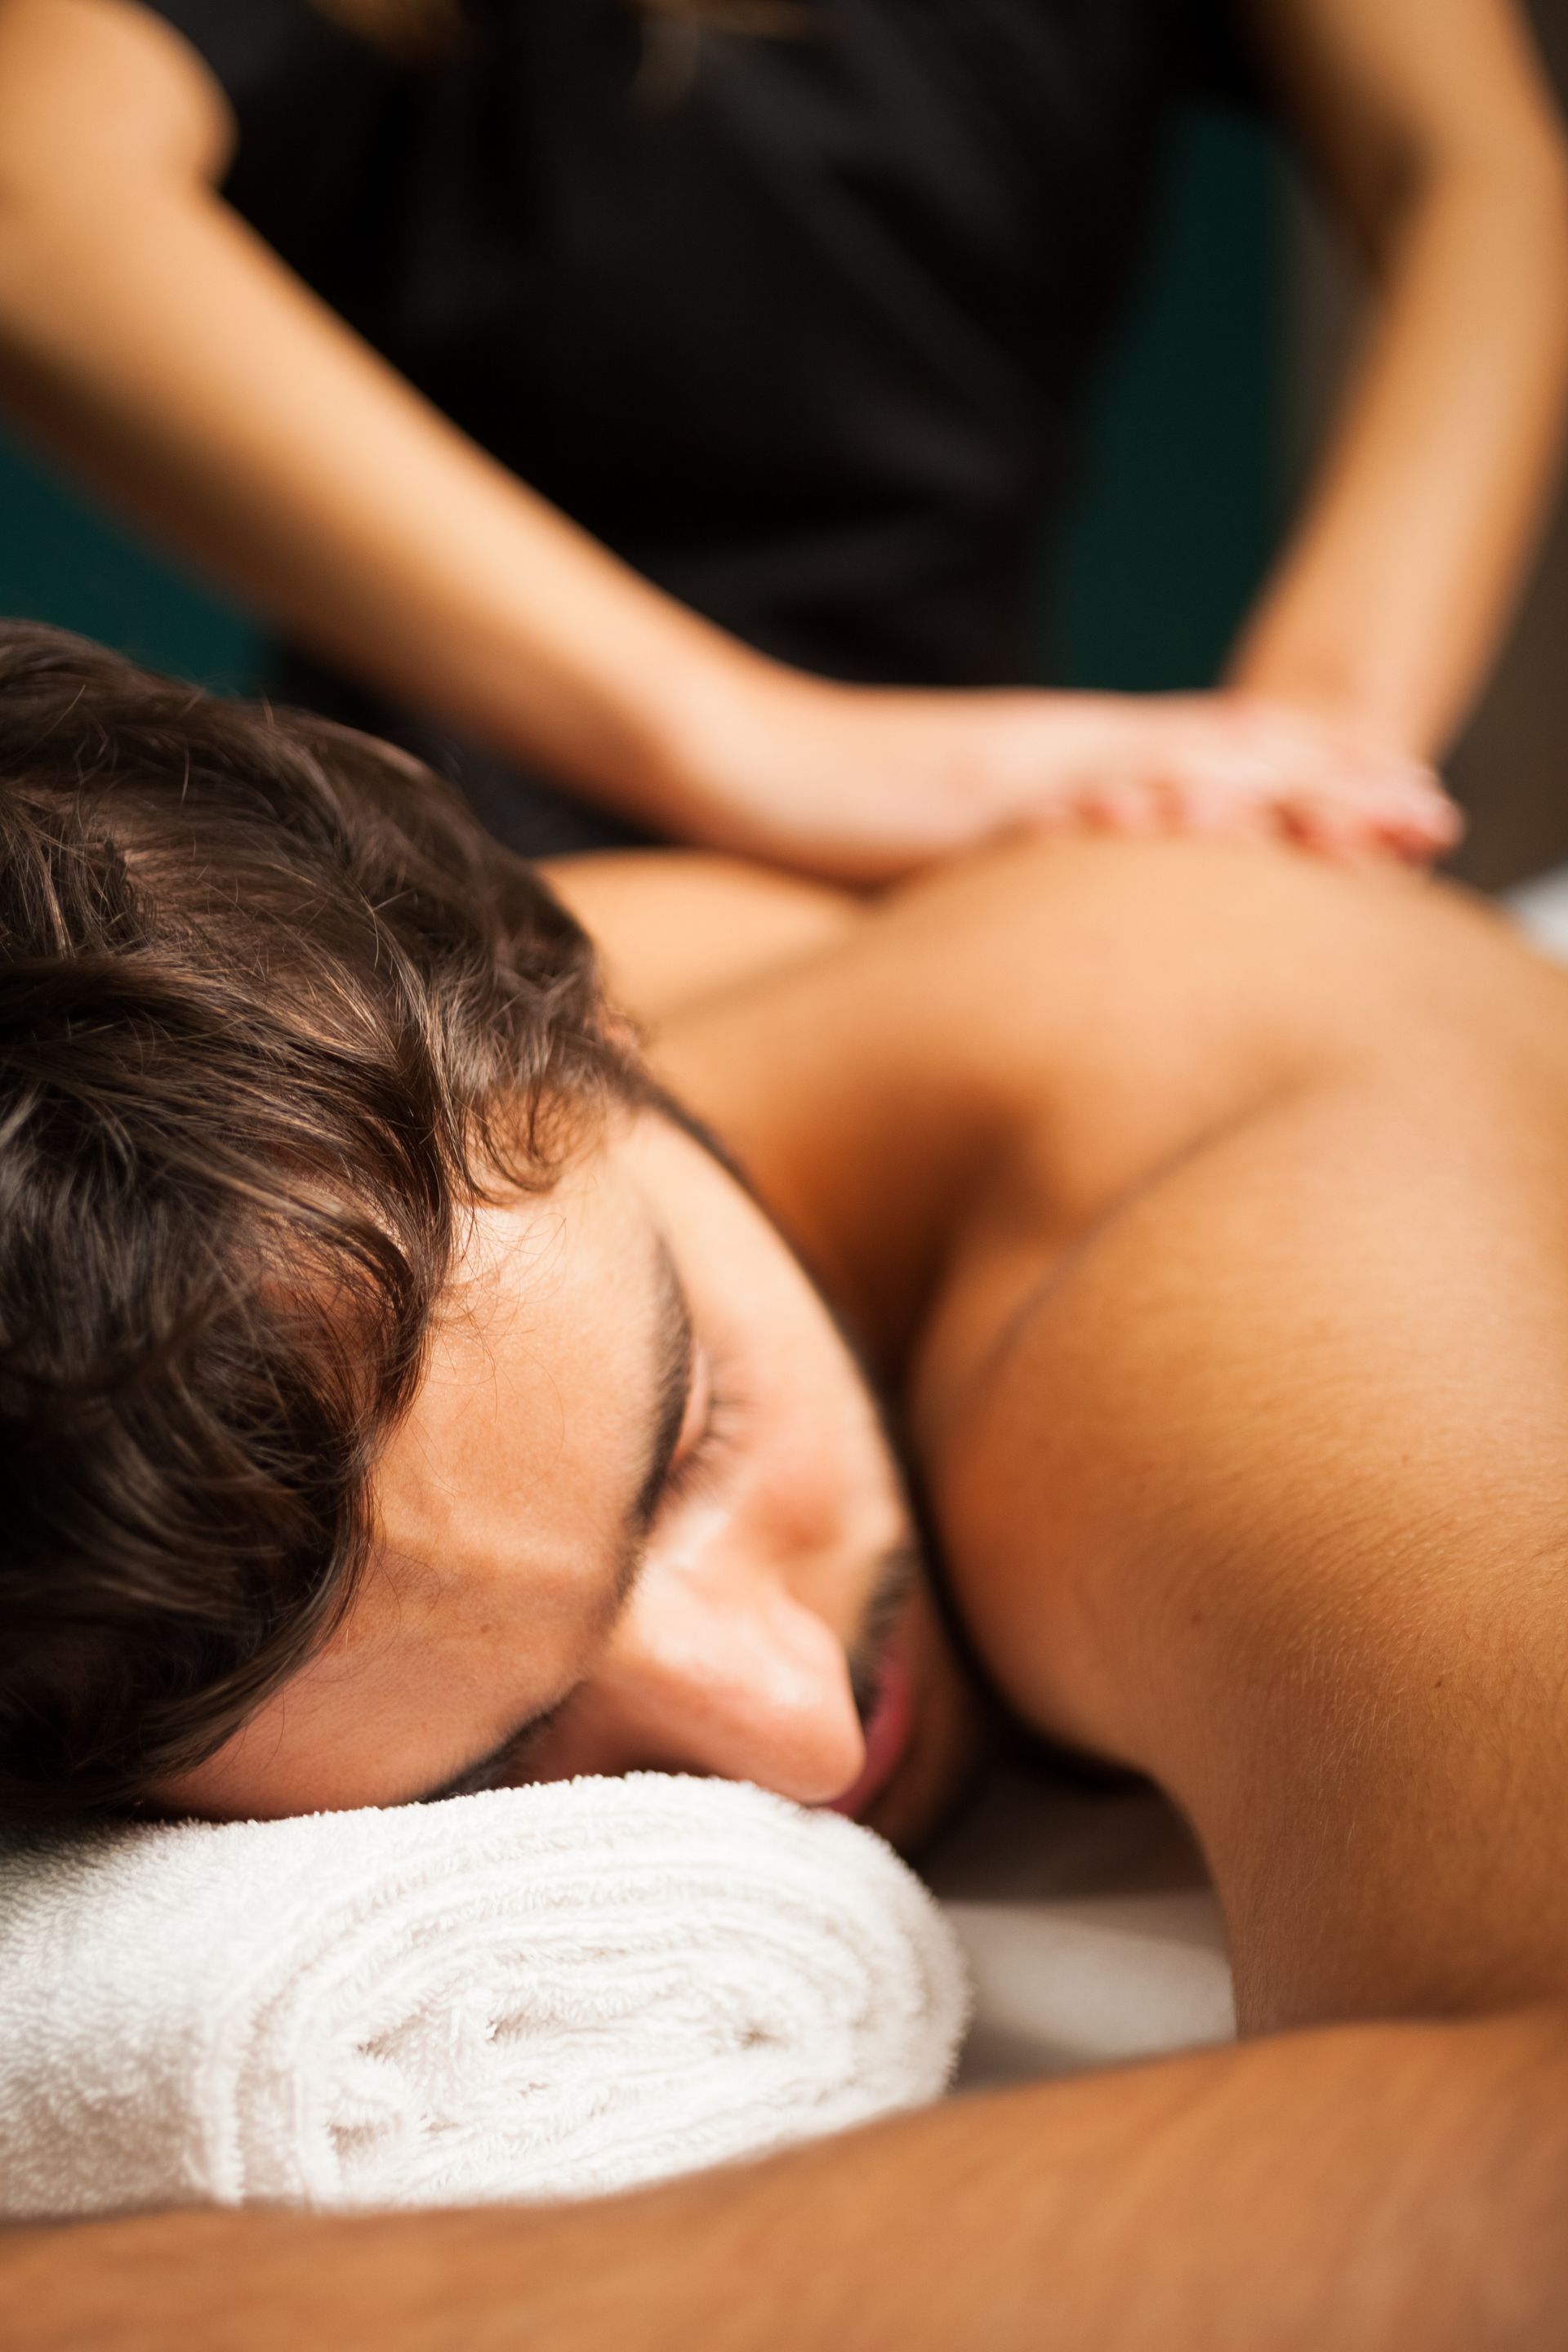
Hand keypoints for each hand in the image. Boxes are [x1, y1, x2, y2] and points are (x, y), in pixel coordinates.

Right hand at [669, 670, 1461, 884]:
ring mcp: (1033, 762)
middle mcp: (1072, 748)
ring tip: (1388, 814)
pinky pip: (1093, 796)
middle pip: (1234, 753)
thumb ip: (1038, 870)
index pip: (1220, 761)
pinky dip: (1175, 803)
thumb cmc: (839, 814)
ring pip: (1191, 764)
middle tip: (1438, 816)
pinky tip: (1235, 820)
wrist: (741, 757)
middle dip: (1344, 781)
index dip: (1316, 781)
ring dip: (1297, 787)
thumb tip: (1089, 929)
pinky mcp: (981, 790)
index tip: (1397, 812)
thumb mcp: (961, 846)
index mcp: (1074, 762)